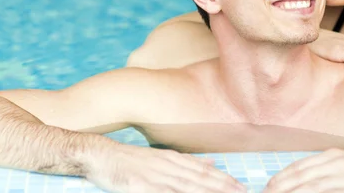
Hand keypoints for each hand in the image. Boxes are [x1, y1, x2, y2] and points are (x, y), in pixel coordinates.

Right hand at [87, 144, 245, 192]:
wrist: (102, 155)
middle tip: (242, 192)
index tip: (241, 186)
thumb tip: (211, 164)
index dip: (224, 179)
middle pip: (200, 179)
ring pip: (187, 187)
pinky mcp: (141, 187)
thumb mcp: (162, 156)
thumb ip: (187, 162)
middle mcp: (168, 166)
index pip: (204, 171)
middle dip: (222, 187)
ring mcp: (155, 176)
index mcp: (174, 159)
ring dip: (207, 192)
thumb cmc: (131, 160)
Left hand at [264, 149, 343, 192]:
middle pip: (302, 179)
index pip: (300, 167)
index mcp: (331, 156)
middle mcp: (336, 165)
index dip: (282, 177)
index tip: (269, 186)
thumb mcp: (343, 162)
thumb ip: (323, 168)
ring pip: (313, 189)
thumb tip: (301, 178)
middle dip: (283, 188)